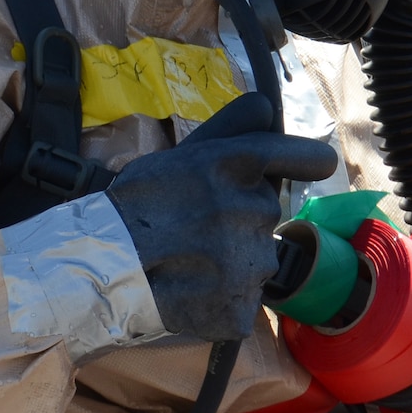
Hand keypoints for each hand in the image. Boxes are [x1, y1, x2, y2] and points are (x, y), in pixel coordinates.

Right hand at [106, 93, 337, 340]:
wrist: (96, 271)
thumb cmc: (132, 207)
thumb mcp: (176, 155)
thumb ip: (229, 129)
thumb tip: (267, 105)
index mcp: (236, 165)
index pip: (305, 156)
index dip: (310, 161)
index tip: (316, 165)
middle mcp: (252, 209)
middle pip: (267, 212)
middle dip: (239, 219)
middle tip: (194, 227)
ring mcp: (250, 262)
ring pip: (257, 260)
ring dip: (231, 262)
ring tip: (187, 262)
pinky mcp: (241, 307)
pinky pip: (242, 302)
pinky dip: (221, 301)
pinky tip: (190, 292)